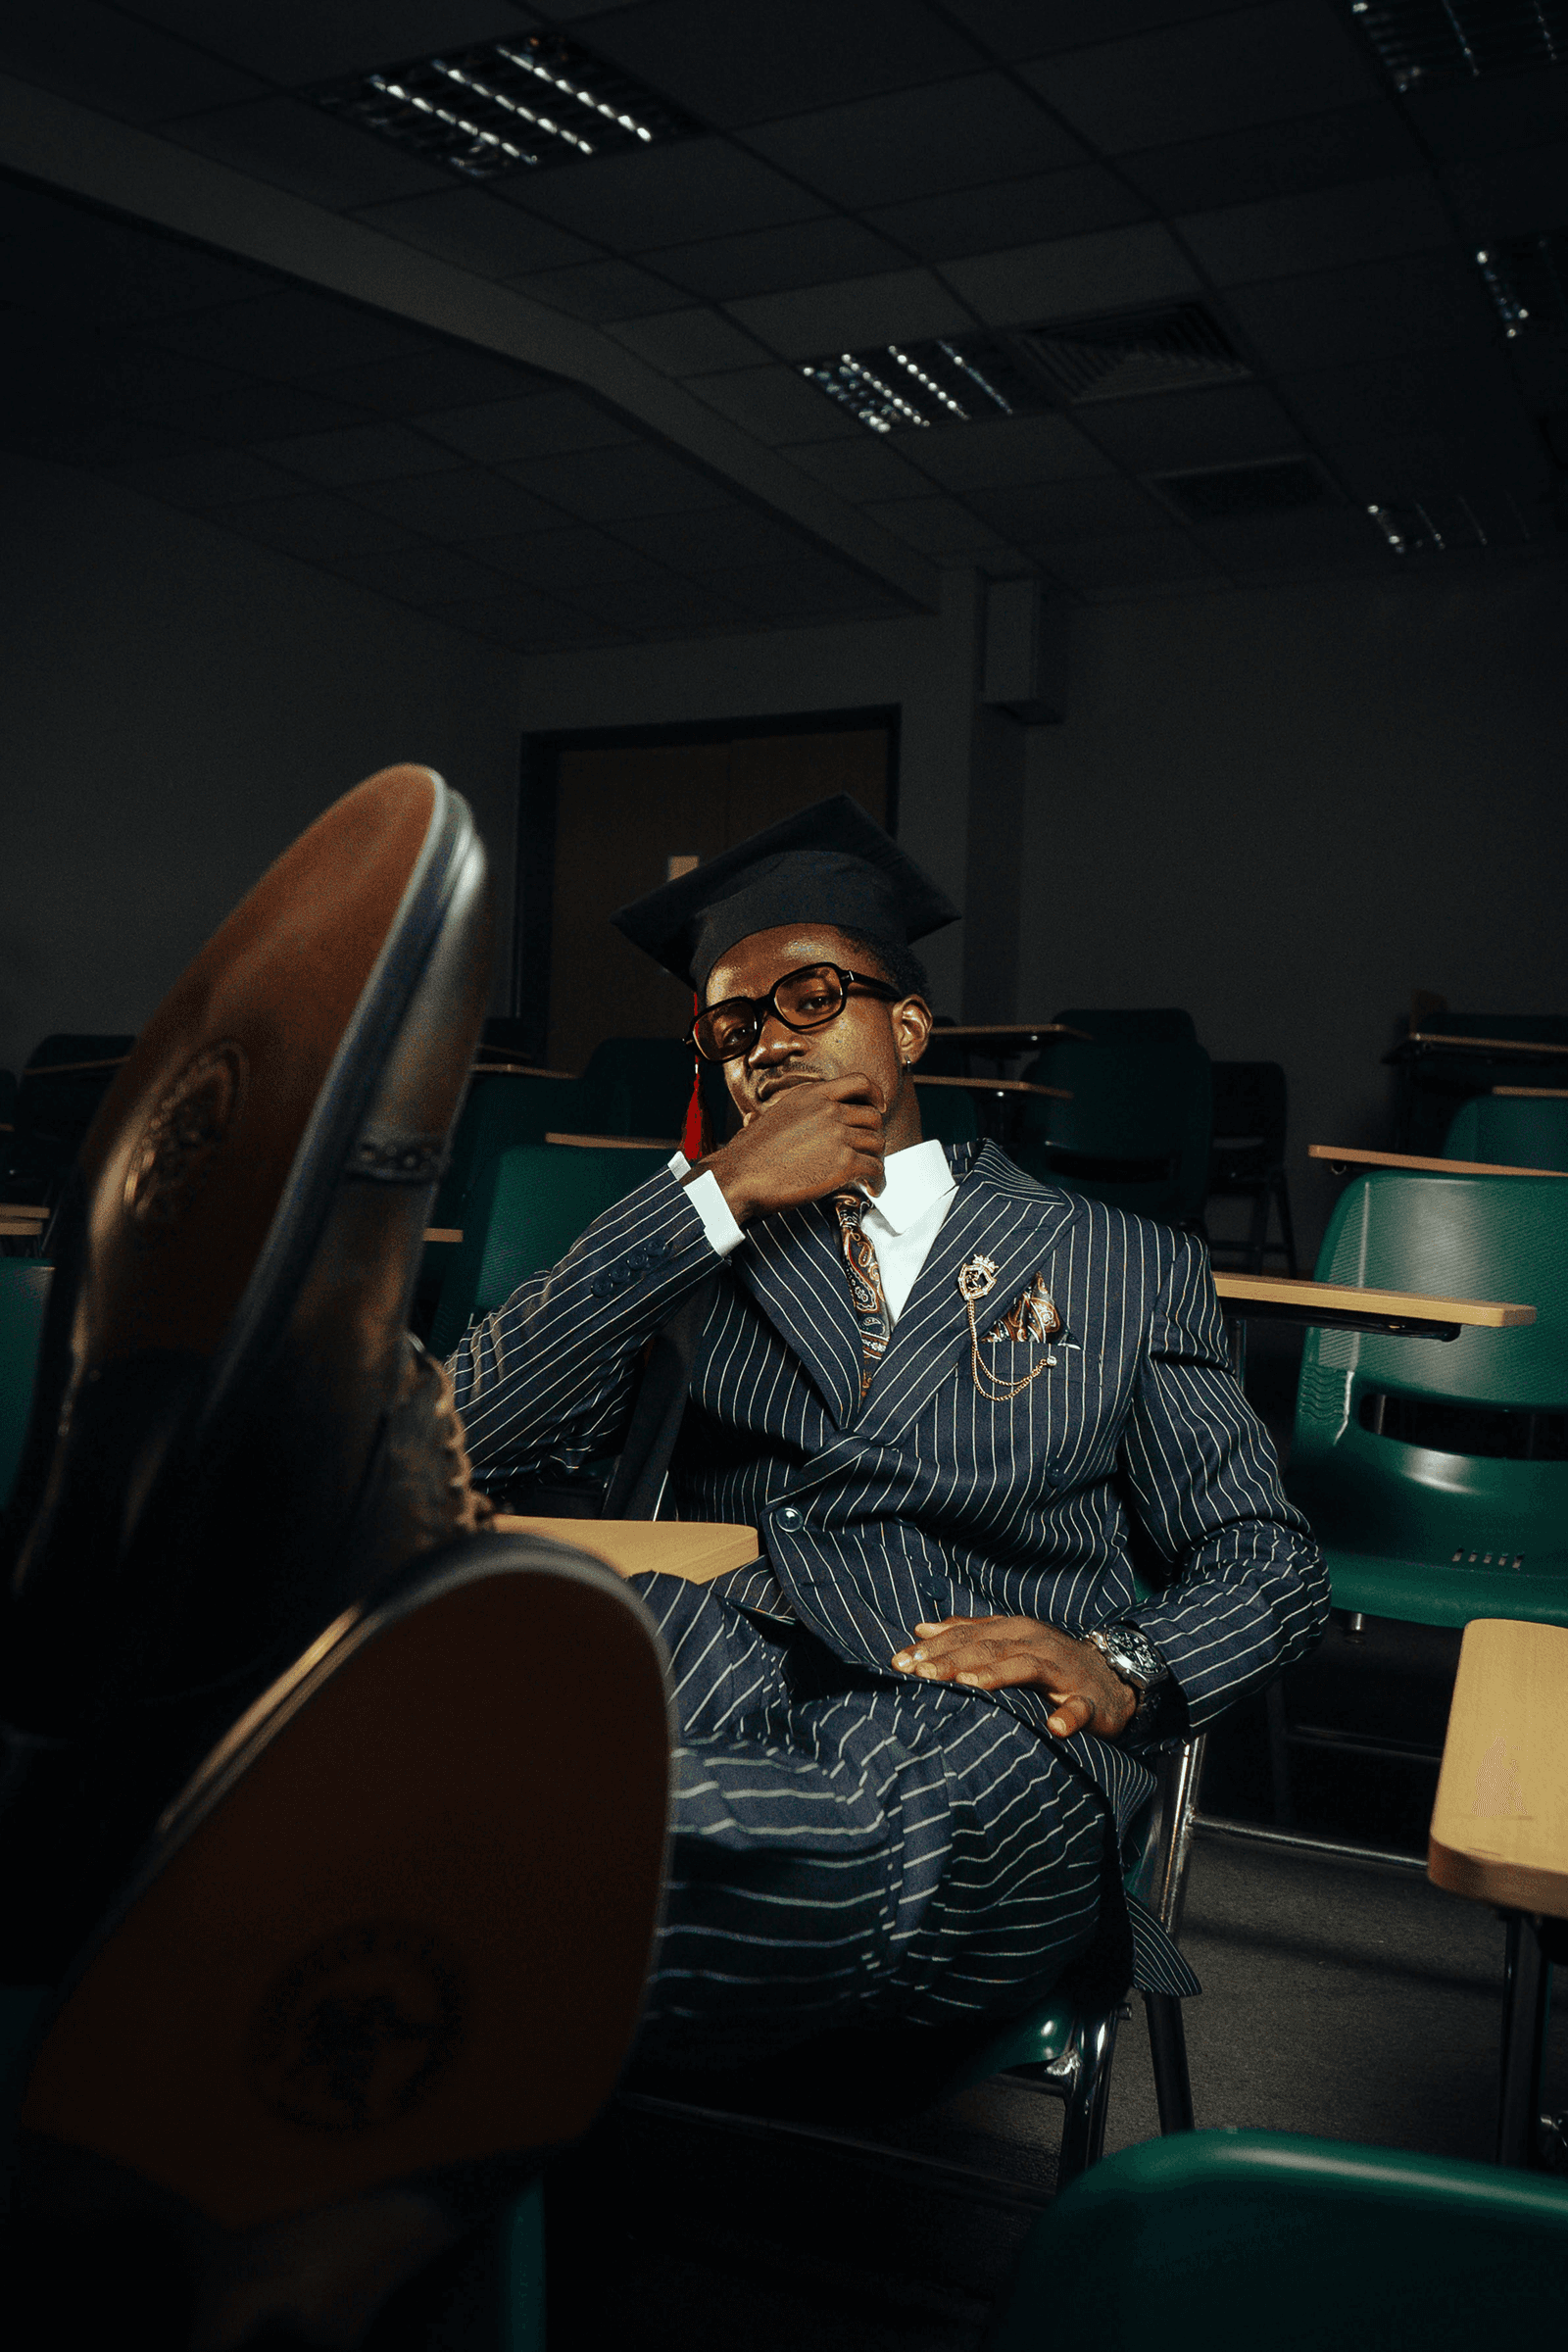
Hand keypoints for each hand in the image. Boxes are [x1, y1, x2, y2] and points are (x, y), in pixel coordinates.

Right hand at [702, 1074, 884, 1223]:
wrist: (740, 1177)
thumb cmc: (747, 1154)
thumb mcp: (768, 1117)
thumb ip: (787, 1114)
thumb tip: (770, 1122)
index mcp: (811, 1095)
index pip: (859, 1082)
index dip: (875, 1095)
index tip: (878, 1106)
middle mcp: (828, 1109)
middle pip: (873, 1117)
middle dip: (875, 1135)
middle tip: (870, 1151)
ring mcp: (838, 1134)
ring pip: (877, 1143)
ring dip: (876, 1160)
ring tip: (870, 1175)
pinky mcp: (844, 1162)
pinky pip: (875, 1169)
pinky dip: (878, 1181)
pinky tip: (872, 1188)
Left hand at [890, 1616, 1136, 1739]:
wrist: (1113, 1678)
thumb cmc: (1051, 1660)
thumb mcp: (1009, 1641)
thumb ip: (967, 1634)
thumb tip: (921, 1629)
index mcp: (1013, 1631)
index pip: (966, 1635)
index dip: (933, 1648)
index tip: (899, 1662)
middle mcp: (1035, 1644)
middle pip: (988, 1648)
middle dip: (952, 1659)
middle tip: (920, 1674)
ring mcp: (1063, 1671)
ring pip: (1026, 1667)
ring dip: (997, 1675)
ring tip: (969, 1685)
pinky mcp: (1089, 1700)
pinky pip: (1079, 1708)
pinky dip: (1068, 1716)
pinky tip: (1055, 1728)